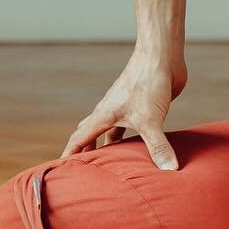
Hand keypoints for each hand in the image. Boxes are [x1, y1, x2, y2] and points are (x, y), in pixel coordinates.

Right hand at [62, 51, 186, 168]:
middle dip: (86, 152)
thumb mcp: (151, 120)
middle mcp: (111, 112)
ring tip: (111, 166)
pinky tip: (140, 148)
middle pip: (91, 135)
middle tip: (83, 170)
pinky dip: (131, 139)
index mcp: (103, 115)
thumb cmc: (148, 82)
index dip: (69, 155)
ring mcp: (126, 108)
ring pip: (112, 132)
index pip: (79, 139)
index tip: (59, 171)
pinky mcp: (142, 106)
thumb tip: (169, 170)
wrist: (161, 57)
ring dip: (109, 147)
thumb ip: (157, 147)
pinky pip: (131, 127)